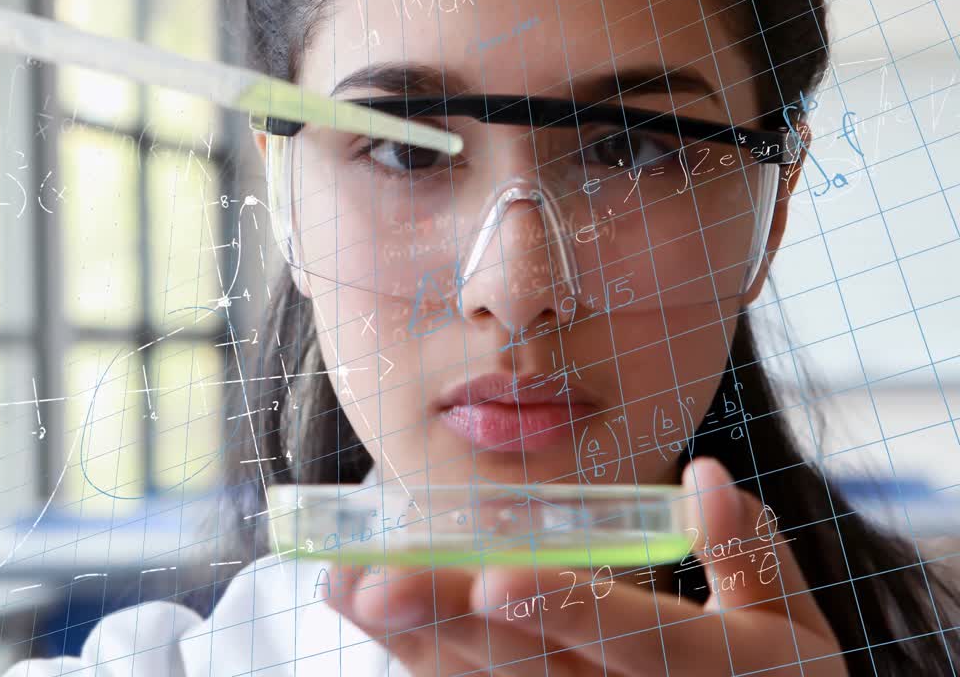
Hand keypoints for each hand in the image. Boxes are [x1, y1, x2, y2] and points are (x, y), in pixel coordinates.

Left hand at [328, 458, 846, 675]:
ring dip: (412, 639)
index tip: (497, 576)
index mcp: (710, 670)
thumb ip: (747, 553)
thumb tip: (705, 476)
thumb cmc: (773, 675)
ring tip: (346, 584)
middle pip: (531, 669)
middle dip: (449, 623)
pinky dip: (419, 658)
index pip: (635, 641)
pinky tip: (369, 615)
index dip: (564, 609)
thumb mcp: (786, 620)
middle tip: (376, 583)